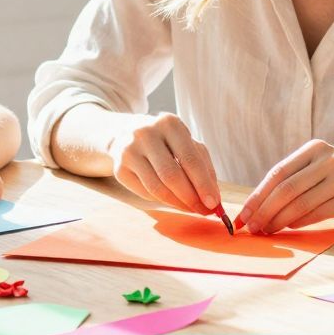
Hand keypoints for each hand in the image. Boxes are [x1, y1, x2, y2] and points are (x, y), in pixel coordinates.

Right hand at [106, 113, 220, 214]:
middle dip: (190, 198)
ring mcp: (129, 151)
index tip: (213, 203)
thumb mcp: (187, 144)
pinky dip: (162, 201)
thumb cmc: (166, 141)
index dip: (203, 184)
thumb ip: (204, 168)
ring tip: (190, 208)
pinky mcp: (120, 168)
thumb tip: (214, 199)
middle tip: (203, 210)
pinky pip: (145, 192)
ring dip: (177, 203)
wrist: (125, 133)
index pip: (190, 159)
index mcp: (169, 124)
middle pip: (172, 176)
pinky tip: (172, 200)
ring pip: (157, 188)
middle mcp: (146, 134)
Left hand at [235, 140, 333, 233]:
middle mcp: (328, 160)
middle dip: (264, 210)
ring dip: (279, 220)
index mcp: (314, 149)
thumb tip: (257, 205)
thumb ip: (294, 179)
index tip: (242, 214)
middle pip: (287, 188)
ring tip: (266, 231)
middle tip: (250, 227)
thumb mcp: (320, 167)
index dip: (257, 196)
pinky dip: (299, 223)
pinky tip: (289, 228)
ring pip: (300, 203)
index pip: (278, 173)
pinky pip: (318, 213)